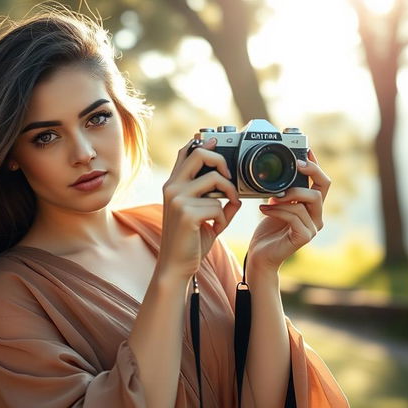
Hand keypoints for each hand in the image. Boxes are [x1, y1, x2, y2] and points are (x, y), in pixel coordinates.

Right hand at [159, 137, 241, 278]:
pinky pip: (218, 206)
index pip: (185, 153)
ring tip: (225, 212)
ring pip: (216, 181)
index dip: (202, 143)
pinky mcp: (186, 213)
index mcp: (173, 185)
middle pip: (200, 155)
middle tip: (230, 177)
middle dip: (221, 161)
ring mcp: (177, 199)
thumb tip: (235, 190)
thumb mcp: (200, 214)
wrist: (176, 265)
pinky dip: (223, 218)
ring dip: (229, 196)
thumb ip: (213, 199)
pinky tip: (215, 228)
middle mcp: (172, 188)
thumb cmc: (190, 241)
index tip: (217, 141)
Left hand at [247, 148, 330, 273]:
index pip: (321, 183)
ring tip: (269, 198)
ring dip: (286, 196)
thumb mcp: (275, 206)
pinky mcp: (304, 237)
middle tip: (295, 165)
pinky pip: (294, 215)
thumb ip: (283, 193)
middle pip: (322, 188)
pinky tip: (263, 210)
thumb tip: (281, 173)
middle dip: (309, 172)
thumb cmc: (267, 232)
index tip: (306, 151)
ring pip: (307, 201)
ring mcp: (312, 228)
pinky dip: (277, 210)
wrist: (260, 256)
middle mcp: (317, 217)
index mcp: (312, 208)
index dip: (316, 166)